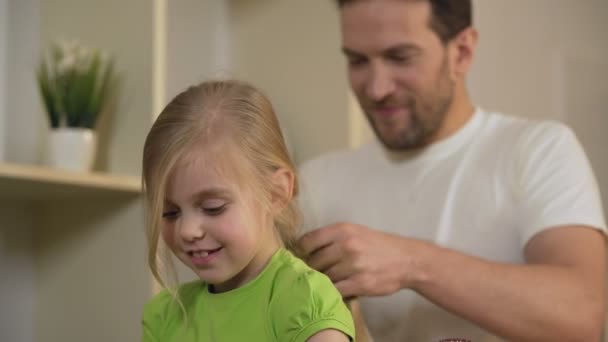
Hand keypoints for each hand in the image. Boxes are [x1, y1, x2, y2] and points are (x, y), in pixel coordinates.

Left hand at [299, 222, 423, 297]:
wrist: (406, 260)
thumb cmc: (378, 244)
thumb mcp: (355, 231)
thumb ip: (332, 237)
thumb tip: (305, 248)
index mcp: (342, 230)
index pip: (308, 240)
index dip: (300, 251)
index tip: (300, 257)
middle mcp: (346, 245)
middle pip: (314, 261)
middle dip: (311, 268)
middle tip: (312, 272)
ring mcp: (353, 265)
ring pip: (324, 276)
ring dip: (322, 280)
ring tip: (325, 280)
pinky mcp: (360, 283)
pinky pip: (336, 289)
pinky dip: (332, 291)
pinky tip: (335, 289)